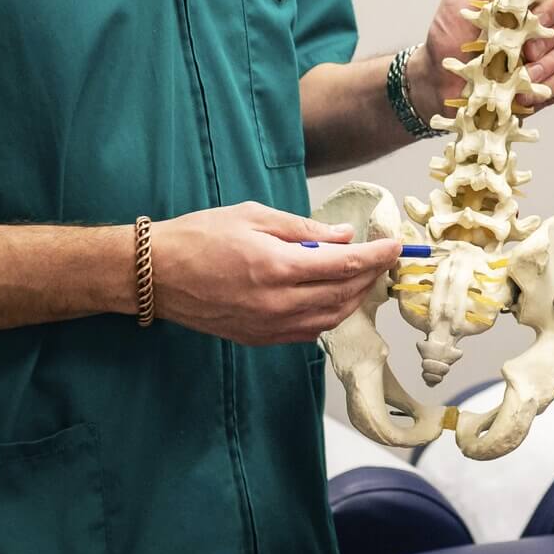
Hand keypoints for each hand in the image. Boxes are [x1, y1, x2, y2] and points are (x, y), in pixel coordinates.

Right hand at [147, 202, 399, 344]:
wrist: (156, 274)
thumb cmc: (200, 236)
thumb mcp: (253, 215)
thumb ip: (303, 229)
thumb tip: (342, 237)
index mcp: (278, 267)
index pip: (346, 265)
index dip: (377, 256)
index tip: (397, 245)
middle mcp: (278, 303)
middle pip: (343, 295)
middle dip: (370, 277)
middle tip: (381, 259)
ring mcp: (268, 326)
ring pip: (329, 319)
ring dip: (353, 300)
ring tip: (362, 278)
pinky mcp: (257, 338)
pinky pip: (306, 332)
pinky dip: (327, 316)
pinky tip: (330, 298)